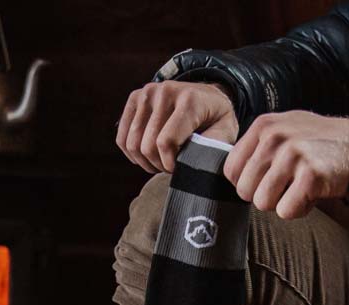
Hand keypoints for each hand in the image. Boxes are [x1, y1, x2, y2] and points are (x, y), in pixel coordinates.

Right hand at [116, 81, 238, 173]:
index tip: (179, 168)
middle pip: (147, 146)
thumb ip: (212, 148)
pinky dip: (132, 154)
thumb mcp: (225, 134)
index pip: (165, 142)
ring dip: (145, 162)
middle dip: (158, 165)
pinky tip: (147, 156)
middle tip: (171, 167)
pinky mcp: (135, 98)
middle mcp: (165, 91)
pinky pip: (122, 138)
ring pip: (132, 144)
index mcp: (189, 100)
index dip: (169, 164)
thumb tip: (194, 166)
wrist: (207, 96)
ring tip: (160, 162)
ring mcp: (147, 92)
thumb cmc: (216, 121)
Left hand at [224, 111, 348, 219]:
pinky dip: (299, 209)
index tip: (266, 180)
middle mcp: (274, 137)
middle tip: (286, 186)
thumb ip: (256, 148)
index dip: (247, 183)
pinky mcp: (310, 175)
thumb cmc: (317, 143)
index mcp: (263, 126)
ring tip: (299, 188)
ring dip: (281, 203)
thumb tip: (232, 175)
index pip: (230, 170)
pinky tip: (311, 194)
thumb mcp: (283, 130)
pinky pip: (286, 211)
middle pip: (245, 190)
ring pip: (263, 202)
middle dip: (264, 195)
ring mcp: (292, 155)